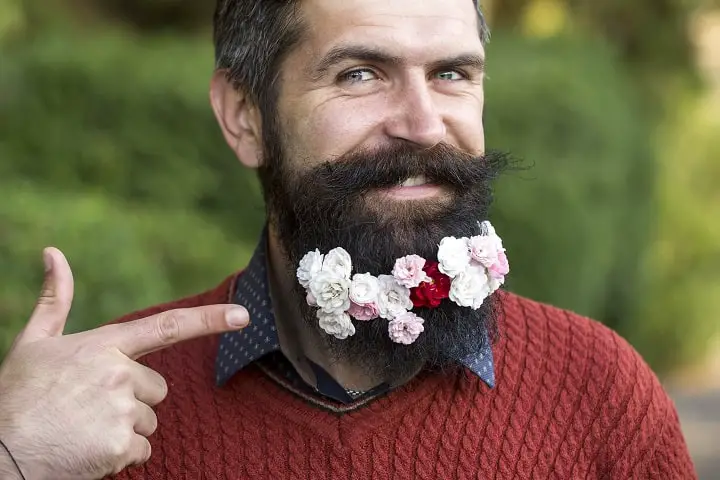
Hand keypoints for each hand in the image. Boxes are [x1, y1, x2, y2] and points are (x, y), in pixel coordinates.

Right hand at [0, 247, 249, 479]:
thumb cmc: (16, 395)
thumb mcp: (34, 342)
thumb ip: (54, 299)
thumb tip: (53, 252)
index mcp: (104, 346)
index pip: (166, 327)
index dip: (209, 320)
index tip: (244, 316)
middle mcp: (119, 375)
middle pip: (157, 389)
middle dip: (133, 399)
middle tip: (91, 407)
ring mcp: (122, 411)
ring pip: (149, 420)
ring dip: (124, 428)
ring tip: (84, 428)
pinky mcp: (120, 447)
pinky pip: (141, 452)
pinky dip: (120, 456)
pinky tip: (88, 450)